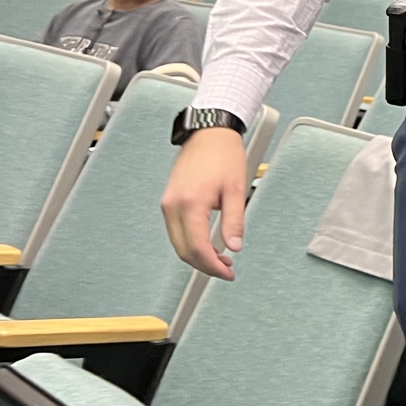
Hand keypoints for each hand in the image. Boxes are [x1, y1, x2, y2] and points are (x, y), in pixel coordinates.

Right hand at [160, 126, 247, 280]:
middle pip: (184, 250)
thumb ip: (234, 221)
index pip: (197, 248)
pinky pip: (176, 231)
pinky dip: (190, 242)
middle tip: (227, 269)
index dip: (213, 266)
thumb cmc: (223, 155)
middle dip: (205, 265)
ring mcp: (168, 203)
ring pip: (178, 243)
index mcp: (191, 203)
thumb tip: (234, 246)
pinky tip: (208, 244)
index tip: (228, 272)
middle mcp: (173, 205)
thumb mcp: (237, 189)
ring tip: (221, 258)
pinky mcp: (169, 201)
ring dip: (198, 255)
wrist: (208, 133)